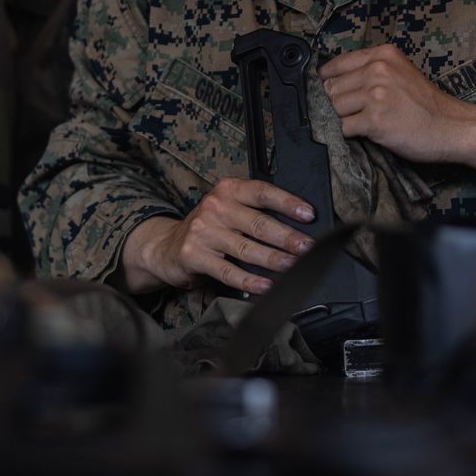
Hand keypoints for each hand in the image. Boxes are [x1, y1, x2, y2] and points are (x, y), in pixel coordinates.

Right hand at [118, 178, 316, 295]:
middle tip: (307, 248)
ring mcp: (203, 231)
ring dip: (273, 260)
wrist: (166, 245)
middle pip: (258, 223)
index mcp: (228, 189)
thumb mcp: (229, 209)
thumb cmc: (209, 226)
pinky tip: (266, 285)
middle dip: (287, 237)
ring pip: (246, 248)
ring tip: (292, 267)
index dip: (287, 203)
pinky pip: (228, 271)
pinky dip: (249, 280)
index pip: (262, 192)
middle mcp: (215, 207)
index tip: (308, 214)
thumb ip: (255, 211)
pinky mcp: (194, 255)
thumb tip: (297, 226)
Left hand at [319, 44, 475, 182]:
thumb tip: (334, 82)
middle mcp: (377, 70)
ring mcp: (375, 94)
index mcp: (382, 55)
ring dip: (343, 120)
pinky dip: (351, 134)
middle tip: (354, 113)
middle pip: (331, 88)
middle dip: (337, 103)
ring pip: (334, 108)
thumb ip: (371, 70)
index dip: (328, 81)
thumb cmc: (428, 104)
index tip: (327, 91)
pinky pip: (344, 128)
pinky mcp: (374, 120)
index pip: (336, 64)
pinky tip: (367, 133)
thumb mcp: (401, 72)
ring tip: (363, 123)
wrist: (453, 127)